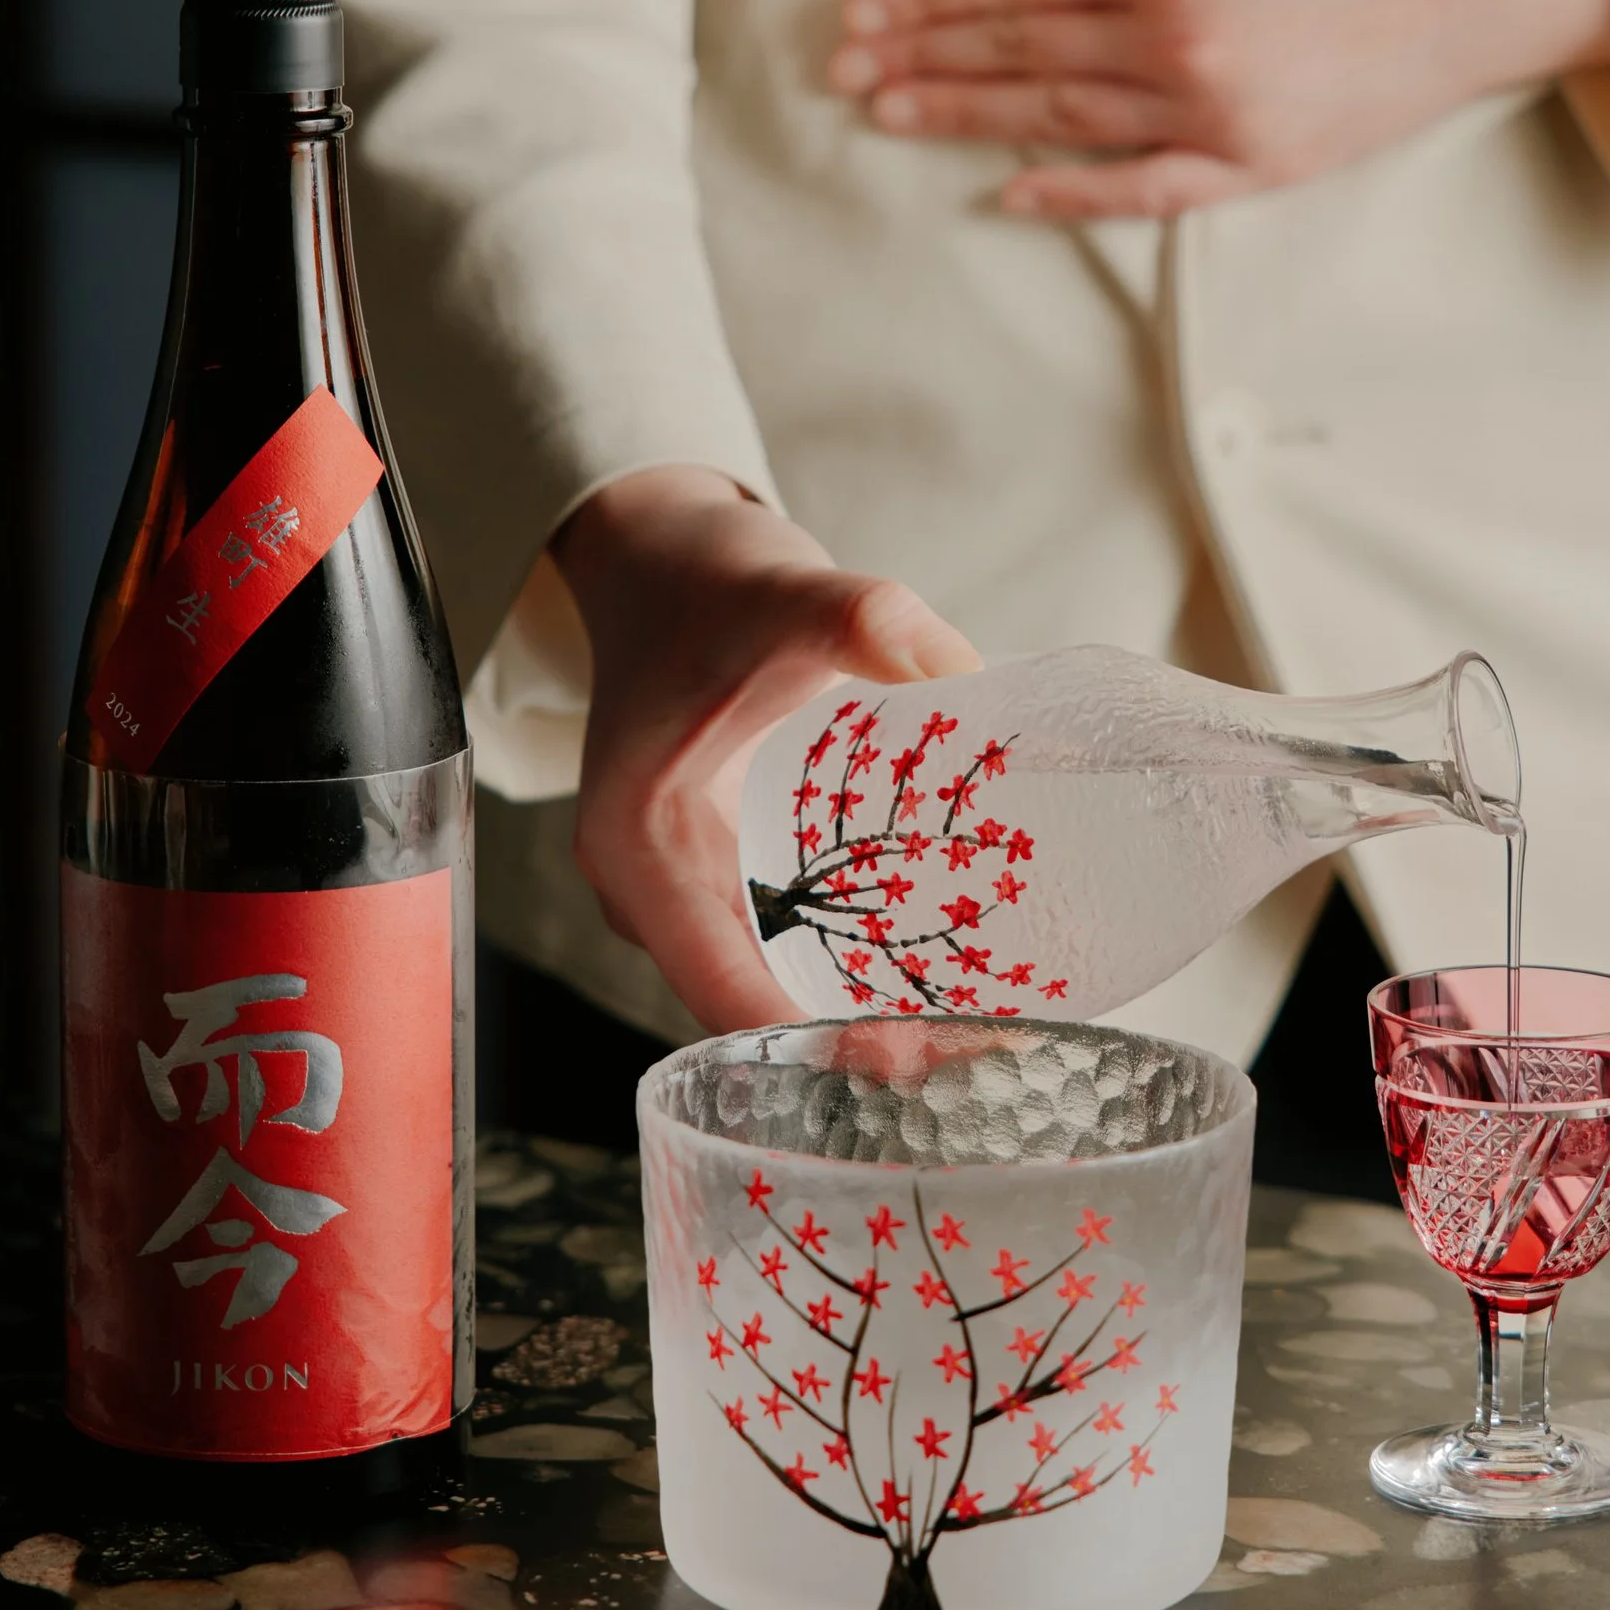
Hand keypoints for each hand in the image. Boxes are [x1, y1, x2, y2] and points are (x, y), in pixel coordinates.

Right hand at [553, 467, 978, 1030]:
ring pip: (767, 982)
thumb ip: (864, 620)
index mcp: (638, 852)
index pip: (725, 993)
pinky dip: (844, 965)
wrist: (658, 551)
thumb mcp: (785, 594)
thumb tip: (957, 664)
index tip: (913, 1057)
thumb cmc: (706, 581)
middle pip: (751, 1006)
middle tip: (971, 1053)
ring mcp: (678, 884)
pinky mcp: (712, 867)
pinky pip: (778, 941)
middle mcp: (647, 889)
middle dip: (855, 1039)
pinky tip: (930, 972)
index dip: (817, 1039)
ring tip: (968, 1031)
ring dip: (854, 1010)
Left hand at [830, 0, 1609, 219]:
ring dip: (965, 122)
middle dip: (919, 60)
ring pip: (1058, 123)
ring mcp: (1215, 116)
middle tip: (840, 72)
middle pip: (1016, 55)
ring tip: (891, 117)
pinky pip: (1141, 190)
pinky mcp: (1255, 165)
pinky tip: (1006, 193)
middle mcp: (1178, 45)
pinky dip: (1069, 194)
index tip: (858, 9)